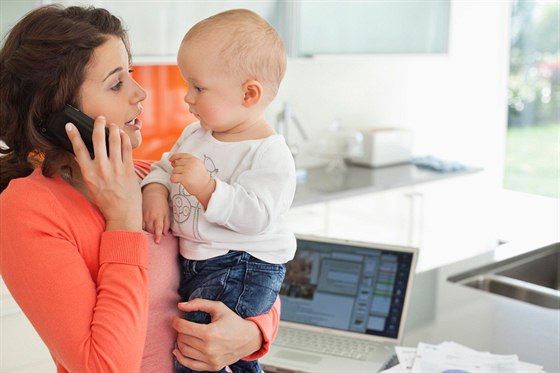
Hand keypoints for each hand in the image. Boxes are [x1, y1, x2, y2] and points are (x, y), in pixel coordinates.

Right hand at [65, 116, 140, 231]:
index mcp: (89, 173)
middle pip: (98, 139)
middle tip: (100, 118)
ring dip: (113, 129)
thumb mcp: (91, 185)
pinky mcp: (129, 169)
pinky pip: (127, 148)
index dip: (73, 135)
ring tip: (113, 125)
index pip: (78, 149)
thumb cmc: (106, 201)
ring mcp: (117, 168)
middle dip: (98, 125)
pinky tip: (123, 135)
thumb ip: (89, 169)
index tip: (70, 125)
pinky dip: (124, 138)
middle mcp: (102, 168)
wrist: (123, 213)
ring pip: (114, 140)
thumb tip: (86, 155)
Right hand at [142, 183, 169, 242]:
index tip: (157, 242)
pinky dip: (140, 228)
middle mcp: (150, 217)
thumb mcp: (166, 213)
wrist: (153, 194)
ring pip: (143, 228)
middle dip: (151, 235)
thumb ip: (166, 224)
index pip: (158, 228)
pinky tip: (141, 231)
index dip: (158, 235)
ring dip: (145, 232)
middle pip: (149, 230)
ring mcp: (143, 216)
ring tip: (147, 236)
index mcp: (158, 216)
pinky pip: (139, 224)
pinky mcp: (139, 214)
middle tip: (153, 240)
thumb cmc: (162, 204)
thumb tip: (165, 234)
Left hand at [169, 153, 215, 207]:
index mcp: (194, 159)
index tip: (170, 159)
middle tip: (182, 174)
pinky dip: (173, 180)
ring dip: (176, 175)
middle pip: (176, 163)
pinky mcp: (184, 178)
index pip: (182, 155)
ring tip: (183, 179)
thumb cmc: (201, 179)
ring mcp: (187, 170)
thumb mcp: (197, 166)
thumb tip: (173, 161)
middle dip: (177, 169)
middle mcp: (191, 163)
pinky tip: (177, 182)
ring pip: (174, 170)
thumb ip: (188, 162)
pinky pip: (173, 177)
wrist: (206, 188)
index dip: (174, 157)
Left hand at [172, 299, 261, 370]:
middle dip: (180, 331)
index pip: (183, 327)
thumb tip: (180, 306)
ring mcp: (210, 360)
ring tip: (184, 335)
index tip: (176, 318)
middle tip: (183, 326)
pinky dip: (180, 357)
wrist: (249, 339)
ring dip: (180, 342)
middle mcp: (209, 348)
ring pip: (183, 351)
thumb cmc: (233, 321)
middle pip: (182, 339)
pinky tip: (178, 350)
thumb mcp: (218, 307)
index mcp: (210, 332)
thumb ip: (198, 304)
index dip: (176, 321)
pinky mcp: (212, 367)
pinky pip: (189, 364)